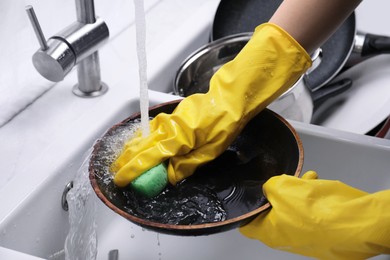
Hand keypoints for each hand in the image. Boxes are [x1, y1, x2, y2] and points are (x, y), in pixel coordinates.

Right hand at [111, 23, 310, 186]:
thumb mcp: (209, 152)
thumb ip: (186, 166)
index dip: (131, 170)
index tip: (121, 180)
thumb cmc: (224, 123)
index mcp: (177, 138)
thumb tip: (170, 177)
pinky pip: (151, 128)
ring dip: (131, 150)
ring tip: (122, 162)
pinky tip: (138, 144)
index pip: (147, 158)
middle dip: (125, 160)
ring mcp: (168, 118)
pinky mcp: (172, 114)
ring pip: (143, 136)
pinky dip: (141, 138)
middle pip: (139, 146)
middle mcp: (167, 127)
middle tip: (116, 173)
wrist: (230, 98)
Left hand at [240, 172, 389, 258]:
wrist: (356, 222)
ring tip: (302, 178)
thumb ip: (269, 186)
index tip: (247, 195)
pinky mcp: (320, 232)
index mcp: (269, 233)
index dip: (245, 207)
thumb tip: (270, 187)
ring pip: (291, 209)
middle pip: (271, 213)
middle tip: (280, 180)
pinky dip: (309, 197)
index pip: (246, 224)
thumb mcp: (283, 187)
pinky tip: (314, 182)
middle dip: (276, 193)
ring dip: (295, 191)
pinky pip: (309, 212)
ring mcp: (303, 237)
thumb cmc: (317, 210)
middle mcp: (284, 239)